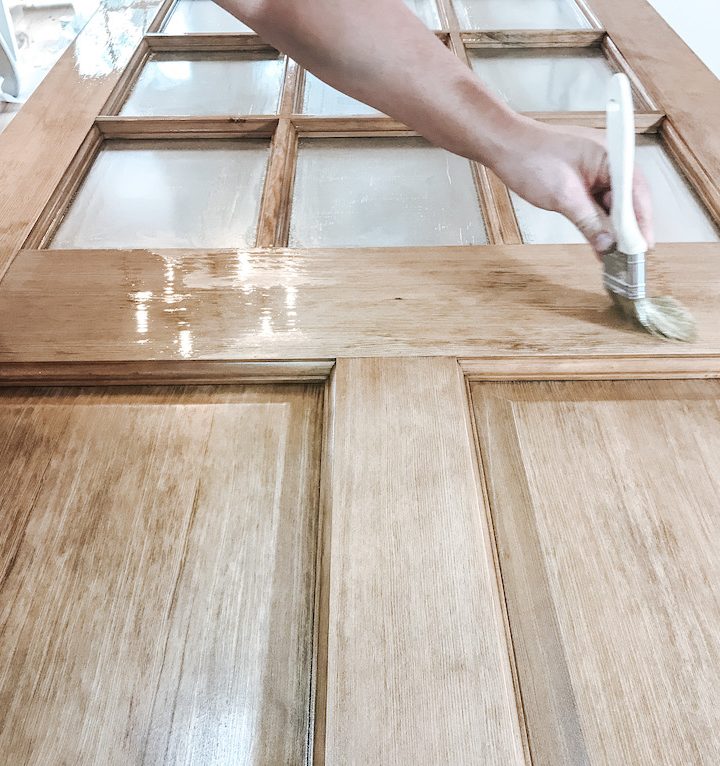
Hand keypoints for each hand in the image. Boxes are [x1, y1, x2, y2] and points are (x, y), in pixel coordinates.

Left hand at [491, 119, 654, 256]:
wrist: (505, 145)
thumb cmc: (531, 157)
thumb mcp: (563, 196)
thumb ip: (589, 222)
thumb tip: (608, 244)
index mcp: (612, 157)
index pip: (637, 194)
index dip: (642, 224)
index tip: (643, 248)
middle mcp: (609, 162)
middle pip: (628, 201)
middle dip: (627, 230)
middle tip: (627, 259)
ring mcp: (596, 171)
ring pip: (612, 206)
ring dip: (612, 230)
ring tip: (614, 256)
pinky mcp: (583, 180)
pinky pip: (596, 205)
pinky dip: (597, 223)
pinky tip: (599, 243)